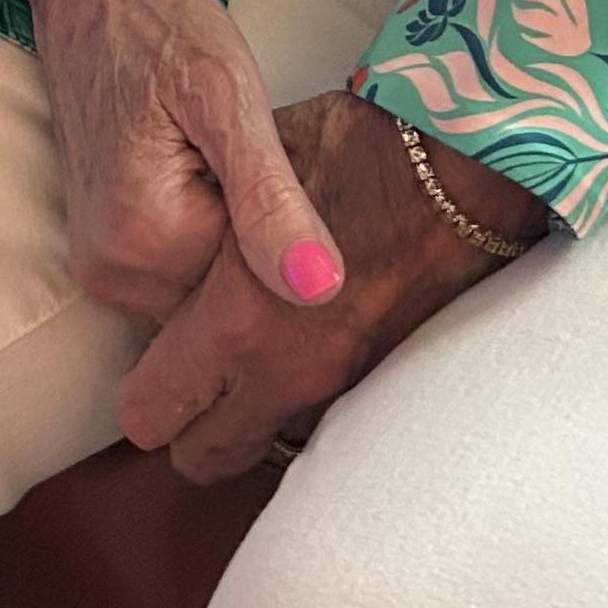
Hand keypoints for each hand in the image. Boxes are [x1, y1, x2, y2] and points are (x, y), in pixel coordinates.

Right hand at [19, 0, 342, 329]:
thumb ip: (271, 201)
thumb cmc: (160, 19)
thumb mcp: (230, 96)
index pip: (256, 291)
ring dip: (237, 235)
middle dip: (262, 243)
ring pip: (205, 284)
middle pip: (225, 297)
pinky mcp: (102, 243)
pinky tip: (219, 171)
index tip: (296, 170)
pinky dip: (211, 228)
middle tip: (271, 156)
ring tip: (242, 158)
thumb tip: (321, 292)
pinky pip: (180, 264)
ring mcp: (99, 261)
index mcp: (142, 242)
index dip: (291, 234)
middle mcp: (108, 270)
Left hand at [117, 91, 545, 483]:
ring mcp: (338, 387)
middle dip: (187, 422)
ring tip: (248, 354)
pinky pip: (319, 421)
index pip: (149, 412)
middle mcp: (282, 375)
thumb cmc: (357, 149)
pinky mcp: (380, 382)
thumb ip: (202, 227)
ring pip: (262, 444)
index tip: (153, 352)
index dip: (142, 388)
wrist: (466, 166)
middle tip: (193, 368)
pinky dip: (299, 399)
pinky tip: (303, 341)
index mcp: (235, 323)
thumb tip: (171, 246)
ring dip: (245, 415)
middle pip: (200, 457)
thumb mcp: (252, 167)